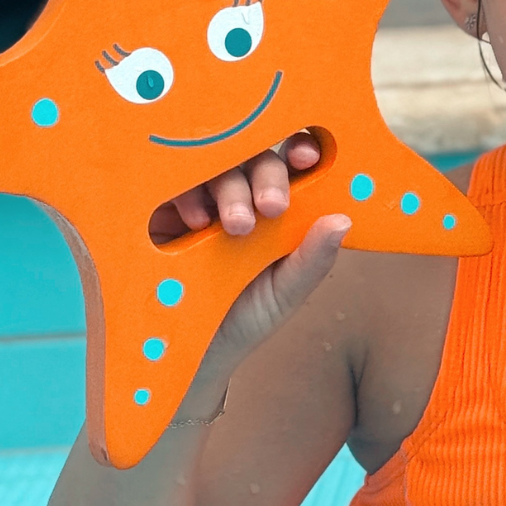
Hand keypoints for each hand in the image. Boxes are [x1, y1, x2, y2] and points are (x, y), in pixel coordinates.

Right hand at [144, 132, 346, 379]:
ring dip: (231, 188)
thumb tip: (343, 220)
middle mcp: (240, 195)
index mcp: (276, 207)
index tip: (308, 158)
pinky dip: (189, 196)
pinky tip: (197, 222)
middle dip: (267, 176)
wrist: (187, 354)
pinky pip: (173, 185)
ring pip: (216, 167)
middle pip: (255, 158)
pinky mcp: (162, 212)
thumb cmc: (244, 318)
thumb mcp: (284, 292)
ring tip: (237, 226)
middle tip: (271, 207)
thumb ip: (313, 258)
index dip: (300, 151)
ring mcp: (200, 201)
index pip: (291, 165)